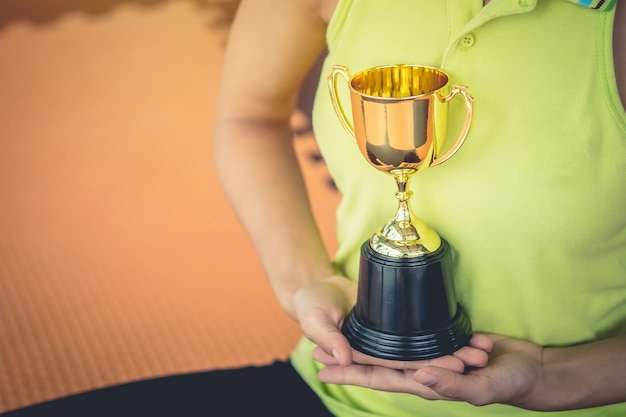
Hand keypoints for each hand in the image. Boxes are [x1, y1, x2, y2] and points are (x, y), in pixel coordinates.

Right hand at [294, 275, 492, 372]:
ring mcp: (388, 338)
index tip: (453, 368)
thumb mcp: (314, 319)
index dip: (425, 368)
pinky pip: (419, 329)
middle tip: (476, 358)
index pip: (398, 367)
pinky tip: (463, 329)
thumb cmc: (309, 304)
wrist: (315, 286)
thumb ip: (328, 337)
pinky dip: (439, 330)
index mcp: (362, 359)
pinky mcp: (393, 322)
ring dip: (450, 348)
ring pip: (423, 347)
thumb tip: (344, 359)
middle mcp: (380, 353)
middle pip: (419, 360)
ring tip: (480, 347)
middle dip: (448, 361)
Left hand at [317, 334, 543, 408]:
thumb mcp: (482, 388)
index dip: (351, 374)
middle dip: (348, 359)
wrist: (531, 370)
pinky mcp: (442, 340)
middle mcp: (422, 370)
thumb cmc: (509, 383)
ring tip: (341, 335)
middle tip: (317, 351)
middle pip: (377, 364)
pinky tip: (380, 325)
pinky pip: (411, 336)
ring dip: (365, 344)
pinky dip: (391, 332)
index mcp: (425, 383)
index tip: (323, 369)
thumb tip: (418, 378)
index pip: (380, 379)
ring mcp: (431, 356)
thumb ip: (451, 386)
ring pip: (390, 349)